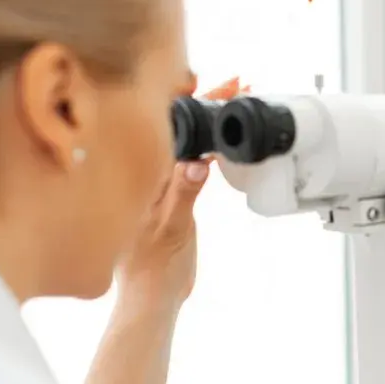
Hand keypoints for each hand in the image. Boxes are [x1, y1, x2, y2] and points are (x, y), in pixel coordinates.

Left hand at [116, 77, 246, 310]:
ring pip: (186, 140)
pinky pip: (189, 160)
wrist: (152, 298)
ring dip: (208, 120)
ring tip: (232, 100)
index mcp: (146, 179)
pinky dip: (206, 144)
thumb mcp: (174, 230)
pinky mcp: (172, 199)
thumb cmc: (154, 271)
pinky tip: (218, 138)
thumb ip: (184, 194)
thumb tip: (197, 162)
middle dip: (208, 102)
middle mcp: (150, 177)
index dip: (195, 100)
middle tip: (237, 84)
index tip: (218, 85)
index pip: (172, 127)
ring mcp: (161, 186)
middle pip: (180, 126)